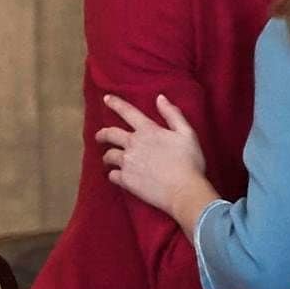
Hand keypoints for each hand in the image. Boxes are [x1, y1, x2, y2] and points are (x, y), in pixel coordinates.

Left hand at [95, 94, 214, 222]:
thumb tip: (160, 98)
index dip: (116, 104)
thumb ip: (172, 114)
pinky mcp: (126, 180)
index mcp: (148, 131)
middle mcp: (133, 144)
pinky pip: (112, 175)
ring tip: (109, 159)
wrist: (183, 190)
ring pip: (109, 156)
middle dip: (102, 134)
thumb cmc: (189, 161)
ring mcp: (127, 163)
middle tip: (100, 136)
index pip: (128, 112)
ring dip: (108, 156)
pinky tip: (117, 176)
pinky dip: (113, 174)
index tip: (106, 98)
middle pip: (110, 134)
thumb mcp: (187, 133)